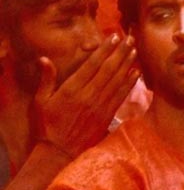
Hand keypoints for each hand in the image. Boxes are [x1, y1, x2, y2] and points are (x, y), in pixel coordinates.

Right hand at [33, 34, 138, 157]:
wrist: (59, 151)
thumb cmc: (47, 125)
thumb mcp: (40, 101)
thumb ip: (46, 79)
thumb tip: (44, 59)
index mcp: (72, 89)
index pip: (92, 64)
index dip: (105, 49)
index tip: (113, 37)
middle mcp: (88, 95)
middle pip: (108, 69)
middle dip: (120, 52)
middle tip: (130, 39)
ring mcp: (100, 106)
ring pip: (116, 81)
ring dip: (127, 64)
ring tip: (135, 50)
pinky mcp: (107, 116)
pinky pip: (121, 96)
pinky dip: (129, 83)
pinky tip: (136, 73)